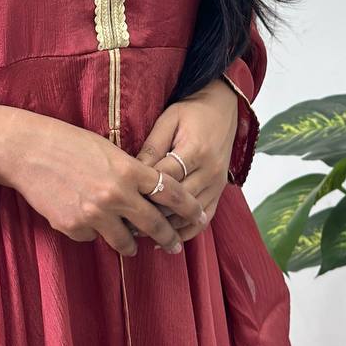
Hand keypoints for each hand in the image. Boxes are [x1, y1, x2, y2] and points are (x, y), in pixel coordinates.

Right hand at [0, 104, 206, 256]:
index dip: (188, 206)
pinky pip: (92, 237)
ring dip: (131, 244)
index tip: (199, 216)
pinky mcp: (73, 227)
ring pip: (125, 242)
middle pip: (154, 225)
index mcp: (127, 170)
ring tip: (134, 246)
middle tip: (175, 246)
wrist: (27, 150)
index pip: (170, 192)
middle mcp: (115, 195)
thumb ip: (129, 172)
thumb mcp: (107, 150)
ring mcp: (94, 215)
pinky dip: (93, 231)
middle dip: (168, 238)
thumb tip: (146, 194)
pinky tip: (84, 217)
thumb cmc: (67, 142)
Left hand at [133, 80, 239, 242]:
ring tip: (142, 233)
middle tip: (126, 222)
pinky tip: (169, 237)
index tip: (123, 199)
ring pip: (191, 215)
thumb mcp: (168, 121)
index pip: (166, 178)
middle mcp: (209, 171)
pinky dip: (188, 230)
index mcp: (195, 150)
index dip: (144, 190)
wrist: (222, 109)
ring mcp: (217, 184)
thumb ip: (152, 147)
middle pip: (178, 201)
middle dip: (152, 212)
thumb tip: (133, 172)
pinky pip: (206, 218)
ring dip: (168, 226)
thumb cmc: (191, 112)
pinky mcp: (220, 191)